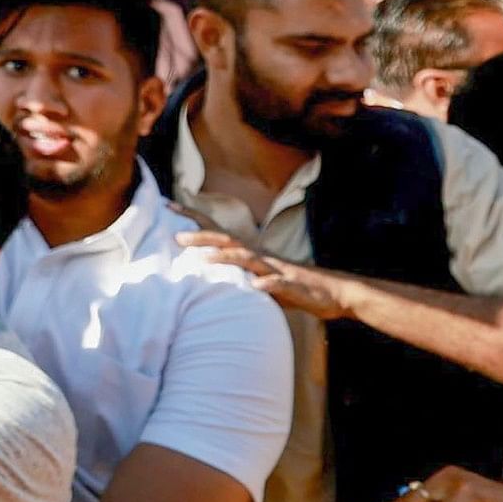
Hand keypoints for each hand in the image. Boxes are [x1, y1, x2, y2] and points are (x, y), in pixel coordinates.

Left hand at [182, 229, 365, 320]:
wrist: (333, 294)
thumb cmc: (293, 288)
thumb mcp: (260, 281)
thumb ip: (238, 275)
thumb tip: (208, 273)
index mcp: (252, 255)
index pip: (219, 234)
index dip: (195, 220)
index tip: (169, 207)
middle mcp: (261, 257)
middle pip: (228, 242)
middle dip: (202, 237)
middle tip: (177, 236)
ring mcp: (276, 270)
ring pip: (249, 260)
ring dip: (227, 258)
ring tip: (205, 259)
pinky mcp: (292, 286)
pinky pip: (278, 285)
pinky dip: (267, 285)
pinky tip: (256, 287)